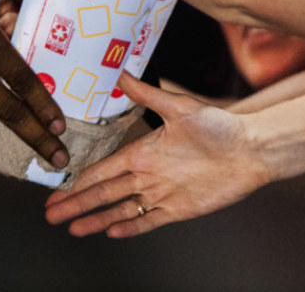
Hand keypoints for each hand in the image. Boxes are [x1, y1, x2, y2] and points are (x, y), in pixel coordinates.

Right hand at [44, 72, 271, 237]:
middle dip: (76, 203)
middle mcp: (146, 174)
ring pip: (121, 209)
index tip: (56, 186)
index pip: (101, 169)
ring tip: (73, 229)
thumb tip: (119, 73)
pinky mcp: (180, 208)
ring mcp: (162, 193)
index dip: (77, 179)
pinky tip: (111, 232)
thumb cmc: (220, 125)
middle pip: (103, 193)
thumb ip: (147, 95)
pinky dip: (131, 228)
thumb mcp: (179, 106)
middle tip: (51, 213)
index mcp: (141, 152)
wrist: (253, 148)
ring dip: (96, 219)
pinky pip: (150, 221)